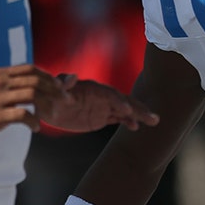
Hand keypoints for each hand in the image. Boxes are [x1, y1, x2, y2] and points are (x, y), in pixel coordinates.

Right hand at [0, 65, 59, 139]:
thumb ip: (11, 81)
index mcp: (0, 73)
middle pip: (36, 81)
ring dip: (48, 105)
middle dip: (55, 90)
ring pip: (33, 95)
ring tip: (52, 115)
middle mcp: (0, 82)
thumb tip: (33, 79)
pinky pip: (23, 114)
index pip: (31, 69)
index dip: (48, 76)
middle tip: (64, 101)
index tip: (59, 86)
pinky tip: (36, 127)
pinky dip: (34, 121)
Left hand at [40, 74, 159, 131]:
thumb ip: (64, 82)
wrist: (50, 105)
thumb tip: (72, 77)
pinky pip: (119, 118)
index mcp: (94, 89)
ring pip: (126, 110)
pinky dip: (128, 122)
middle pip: (124, 102)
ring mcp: (104, 107)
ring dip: (139, 115)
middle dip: (138, 109)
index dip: (119, 102)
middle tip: (153, 118)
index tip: (127, 110)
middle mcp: (103, 97)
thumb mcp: (55, 87)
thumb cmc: (52, 93)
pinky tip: (136, 128)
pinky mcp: (102, 117)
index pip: (110, 95)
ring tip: (154, 122)